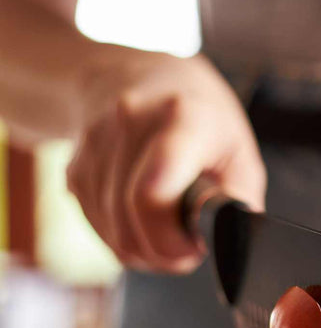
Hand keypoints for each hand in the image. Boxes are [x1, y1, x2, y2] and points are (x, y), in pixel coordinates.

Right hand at [67, 51, 265, 272]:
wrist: (134, 75)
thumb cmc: (200, 120)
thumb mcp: (240, 151)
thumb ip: (237, 200)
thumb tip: (225, 241)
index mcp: (183, 117)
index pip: (153, 192)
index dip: (170, 236)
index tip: (192, 245)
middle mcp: (130, 122)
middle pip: (130, 218)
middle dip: (162, 251)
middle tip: (186, 248)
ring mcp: (95, 144)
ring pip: (111, 231)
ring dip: (143, 249)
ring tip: (169, 232)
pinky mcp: (73, 167)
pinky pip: (95, 225)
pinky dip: (122, 238)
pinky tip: (143, 221)